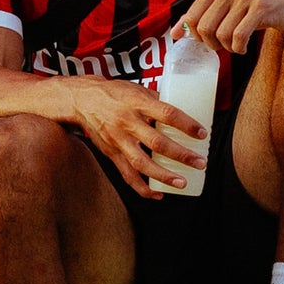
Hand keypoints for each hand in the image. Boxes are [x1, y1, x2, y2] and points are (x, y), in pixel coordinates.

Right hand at [74, 78, 207, 200]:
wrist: (81, 100)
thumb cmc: (113, 93)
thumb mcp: (136, 89)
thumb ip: (157, 101)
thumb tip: (182, 112)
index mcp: (137, 103)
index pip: (167, 114)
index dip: (186, 124)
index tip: (202, 133)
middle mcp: (127, 123)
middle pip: (157, 143)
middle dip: (181, 155)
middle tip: (200, 163)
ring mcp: (118, 140)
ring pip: (142, 163)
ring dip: (163, 176)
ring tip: (182, 183)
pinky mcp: (111, 153)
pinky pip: (128, 175)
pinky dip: (143, 188)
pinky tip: (159, 194)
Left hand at [172, 0, 283, 53]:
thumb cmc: (254, 5)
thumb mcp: (226, 5)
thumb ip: (201, 16)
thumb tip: (174, 33)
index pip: (191, 17)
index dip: (195, 35)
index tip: (205, 40)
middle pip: (205, 28)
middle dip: (212, 43)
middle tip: (223, 44)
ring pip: (222, 34)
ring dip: (228, 47)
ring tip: (236, 44)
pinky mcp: (260, 8)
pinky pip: (239, 36)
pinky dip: (239, 48)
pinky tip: (244, 46)